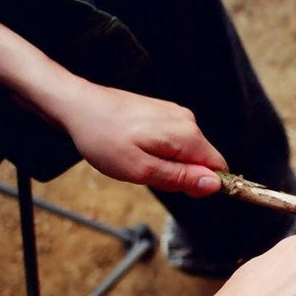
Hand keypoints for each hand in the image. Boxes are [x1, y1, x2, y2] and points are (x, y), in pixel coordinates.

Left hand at [0, 15, 227, 196]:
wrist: (77, 106)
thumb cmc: (103, 138)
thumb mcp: (141, 170)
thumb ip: (181, 178)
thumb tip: (214, 185)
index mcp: (187, 135)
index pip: (218, 168)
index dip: (202, 185)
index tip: (177, 189)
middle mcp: (187, 121)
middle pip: (202, 160)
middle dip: (181, 174)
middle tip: (147, 173)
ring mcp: (175, 114)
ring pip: (186, 152)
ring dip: (167, 163)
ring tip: (137, 158)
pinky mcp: (163, 112)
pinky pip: (174, 141)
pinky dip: (158, 151)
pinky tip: (135, 147)